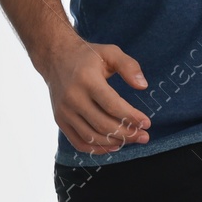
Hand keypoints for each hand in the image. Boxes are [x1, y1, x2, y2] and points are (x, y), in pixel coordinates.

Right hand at [39, 38, 151, 152]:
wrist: (55, 58)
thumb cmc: (88, 56)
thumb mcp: (110, 52)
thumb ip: (129, 66)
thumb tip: (143, 86)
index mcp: (86, 79)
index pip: (112, 105)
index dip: (131, 117)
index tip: (146, 123)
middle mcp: (72, 97)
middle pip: (103, 124)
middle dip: (127, 133)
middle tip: (144, 136)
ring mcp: (64, 111)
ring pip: (92, 137)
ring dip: (115, 142)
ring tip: (132, 140)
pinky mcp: (60, 120)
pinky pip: (79, 142)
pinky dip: (97, 149)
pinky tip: (114, 146)